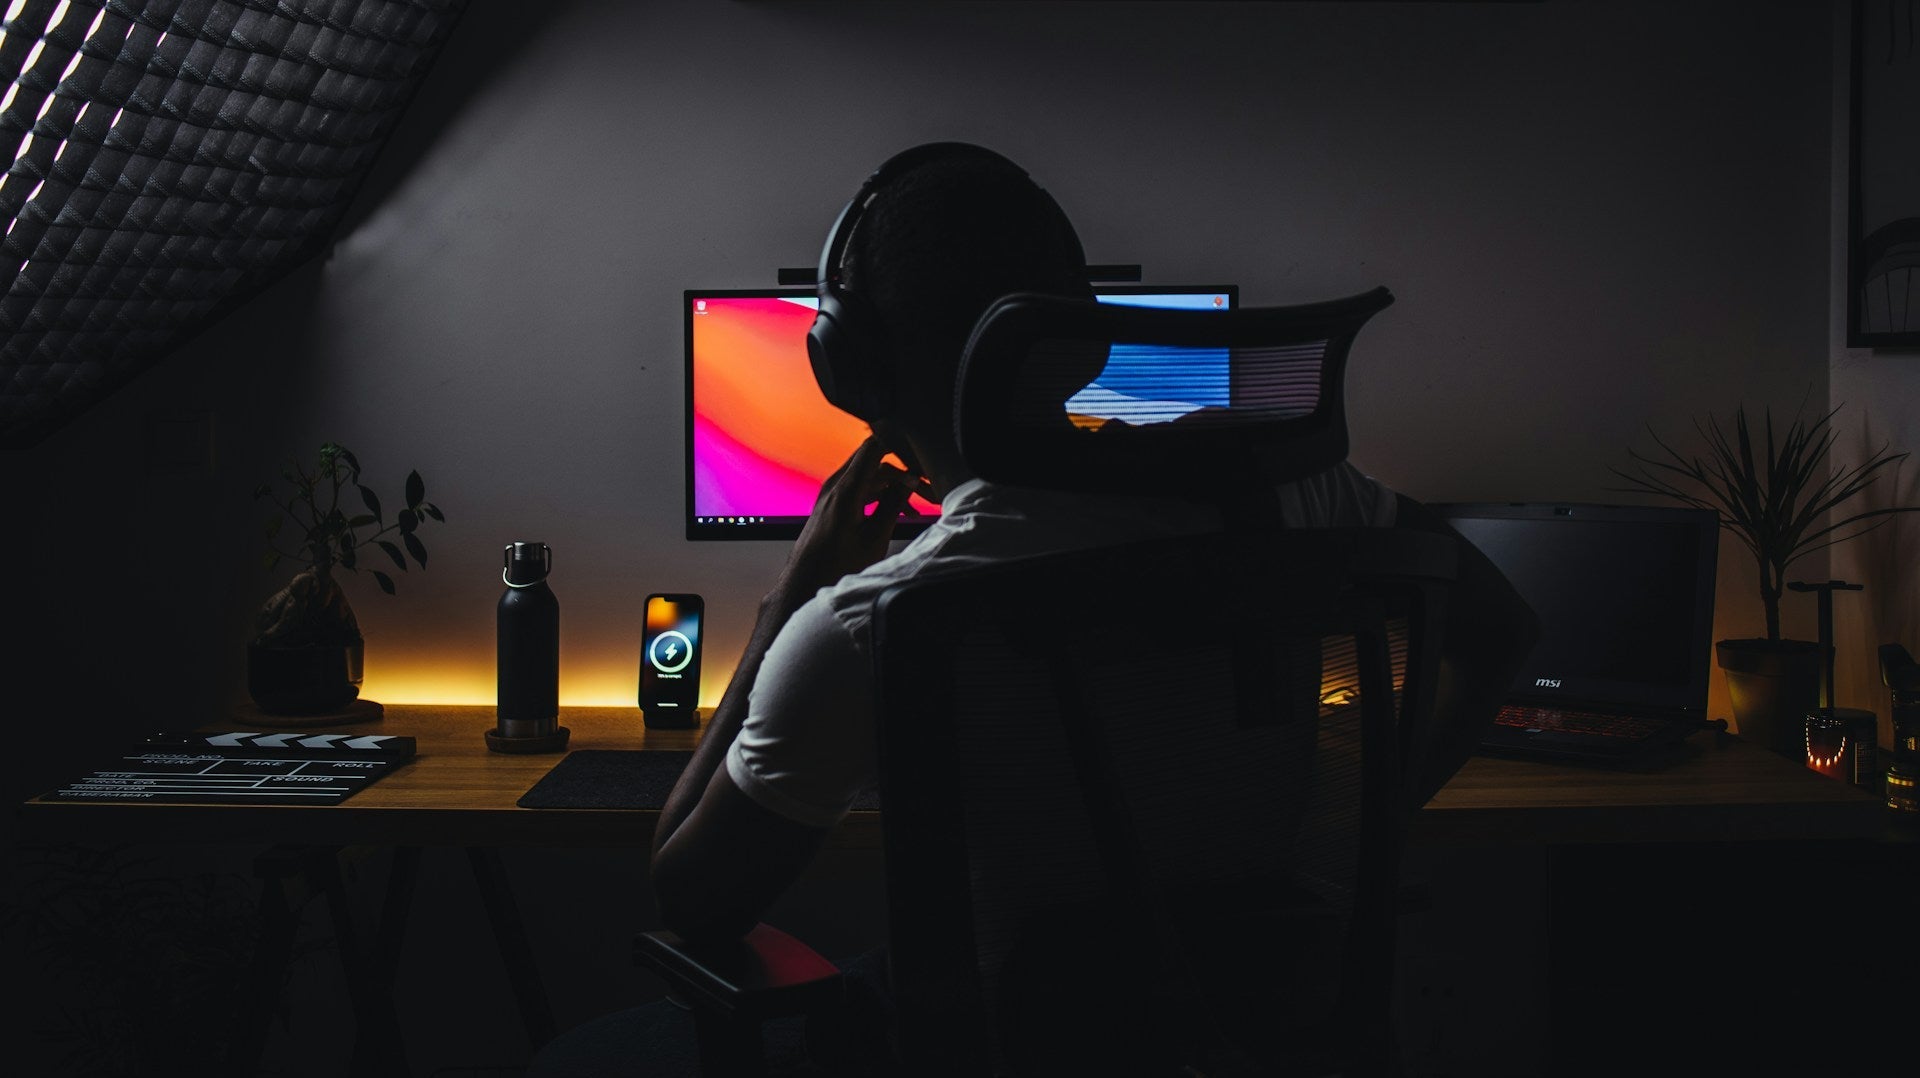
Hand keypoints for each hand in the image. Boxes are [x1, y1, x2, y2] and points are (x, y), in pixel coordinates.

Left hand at [774, 435, 927, 602]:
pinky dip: (881, 495)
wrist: (805, 583)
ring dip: (894, 487)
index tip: (921, 457)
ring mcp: (833, 493)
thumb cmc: (834, 567)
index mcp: (846, 490)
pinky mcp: (833, 503)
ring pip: (871, 477)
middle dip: (903, 472)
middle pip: (876, 462)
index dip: (899, 445)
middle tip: (929, 490)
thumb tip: (910, 482)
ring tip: (918, 508)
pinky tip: (899, 513)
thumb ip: (893, 505)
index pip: (874, 447)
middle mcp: (836, 486)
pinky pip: (862, 489)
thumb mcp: (874, 538)